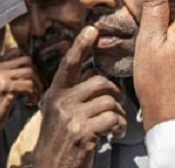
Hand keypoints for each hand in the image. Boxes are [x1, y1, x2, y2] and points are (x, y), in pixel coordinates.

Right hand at [0, 49, 42, 167]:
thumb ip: (8, 73)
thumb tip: (32, 66)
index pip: (16, 51)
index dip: (29, 63)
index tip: (33, 76)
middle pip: (26, 60)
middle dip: (37, 73)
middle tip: (38, 87)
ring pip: (30, 72)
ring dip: (38, 86)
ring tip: (35, 96)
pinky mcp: (5, 87)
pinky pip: (28, 85)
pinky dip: (33, 95)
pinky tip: (30, 102)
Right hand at [32, 27, 126, 167]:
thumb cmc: (60, 144)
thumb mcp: (59, 115)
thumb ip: (72, 96)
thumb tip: (96, 78)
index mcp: (55, 95)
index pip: (69, 64)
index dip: (80, 45)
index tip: (92, 30)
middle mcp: (60, 102)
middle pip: (99, 82)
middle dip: (114, 95)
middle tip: (116, 109)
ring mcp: (71, 117)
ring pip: (109, 101)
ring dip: (119, 114)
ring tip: (115, 126)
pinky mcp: (83, 132)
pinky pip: (113, 118)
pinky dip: (119, 127)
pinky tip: (114, 134)